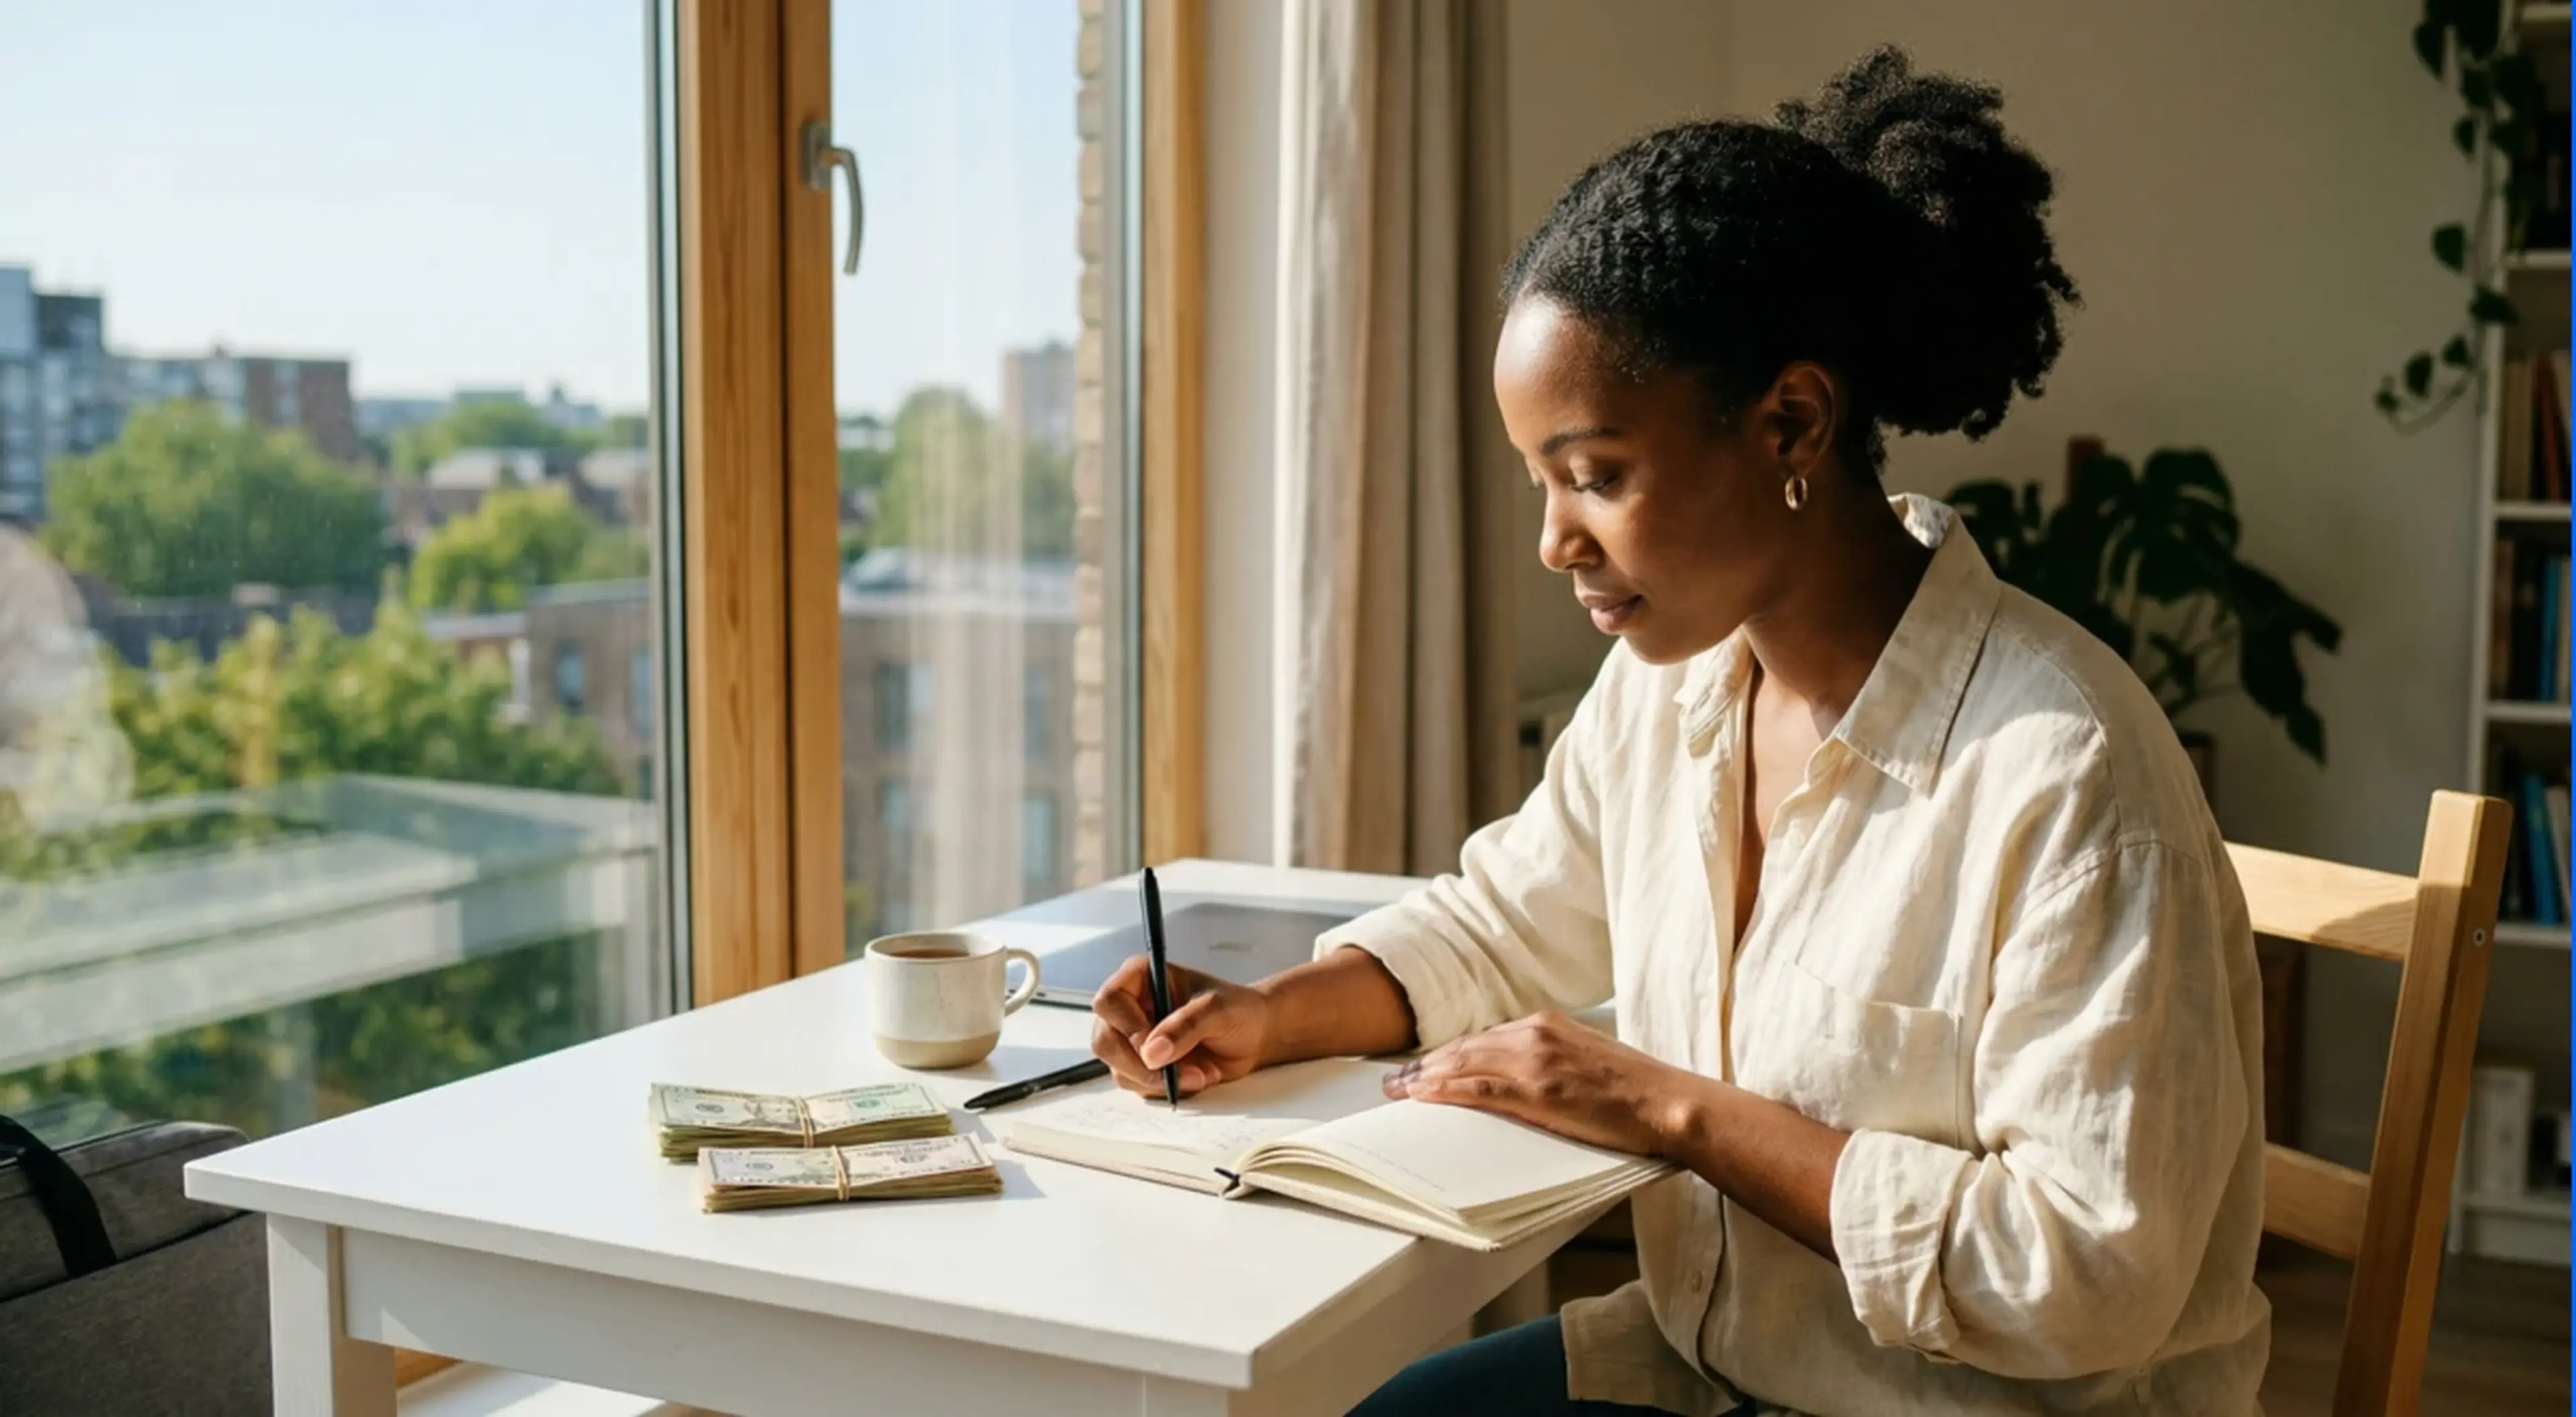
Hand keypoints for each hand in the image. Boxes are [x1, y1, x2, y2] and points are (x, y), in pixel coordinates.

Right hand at [1090, 957, 1272, 1098]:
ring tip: (1200, 1072)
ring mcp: (1132, 1040)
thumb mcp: (1218, 1009)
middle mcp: (1130, 1008)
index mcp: (1140, 978)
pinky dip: (1166, 1089)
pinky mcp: (1142, 1066)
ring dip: (1160, 1080)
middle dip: (1142, 1065)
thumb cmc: (1237, 1009)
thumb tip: (1152, 1052)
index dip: (1127, 1027)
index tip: (1155, 1048)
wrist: (1253, 1036)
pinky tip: (1194, 1078)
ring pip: (1120, 1069)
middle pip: (1105, 1041)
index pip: (1110, 1001)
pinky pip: (1137, 1086)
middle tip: (1177, 1073)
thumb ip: (1186, 1026)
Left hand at [1379, 1011, 1693, 1157]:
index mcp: (1547, 1024)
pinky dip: (1447, 1092)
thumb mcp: (1585, 1061)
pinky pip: (1480, 1089)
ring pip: (1465, 1065)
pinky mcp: (1539, 1092)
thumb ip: (1550, 1060)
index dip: (1447, 1055)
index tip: (1423, 1066)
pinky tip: (1425, 1098)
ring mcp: (1536, 1062)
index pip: (1483, 1038)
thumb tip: (1521, 1076)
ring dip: (1425, 1079)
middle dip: (1426, 1065)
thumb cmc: (1635, 1091)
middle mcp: (1536, 1034)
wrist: (1668, 1102)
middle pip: (1465, 1048)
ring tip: (1398, 1093)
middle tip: (1394, 1082)